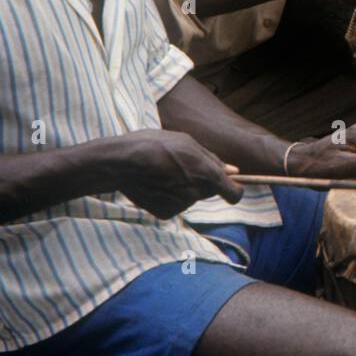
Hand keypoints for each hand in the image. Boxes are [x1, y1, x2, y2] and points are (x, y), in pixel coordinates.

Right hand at [113, 129, 243, 217]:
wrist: (120, 162)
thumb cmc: (155, 145)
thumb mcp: (187, 142)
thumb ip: (213, 159)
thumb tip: (234, 171)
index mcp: (207, 173)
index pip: (234, 194)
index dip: (235, 191)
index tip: (231, 188)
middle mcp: (197, 193)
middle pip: (210, 191)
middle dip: (203, 182)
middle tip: (182, 167)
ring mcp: (181, 205)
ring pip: (192, 198)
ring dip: (185, 188)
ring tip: (164, 173)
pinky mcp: (166, 213)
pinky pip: (177, 206)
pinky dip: (170, 197)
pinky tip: (156, 184)